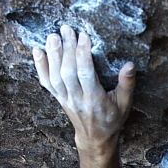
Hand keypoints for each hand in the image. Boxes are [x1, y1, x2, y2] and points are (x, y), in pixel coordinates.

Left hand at [33, 25, 135, 148]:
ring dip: (52, 55)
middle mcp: (77, 99)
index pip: (86, 74)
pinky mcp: (58, 98)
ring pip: (55, 76)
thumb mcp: (125, 103)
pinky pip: (45, 82)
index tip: (83, 36)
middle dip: (67, 49)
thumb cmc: (112, 119)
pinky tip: (37, 50)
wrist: (95, 138)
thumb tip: (129, 65)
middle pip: (68, 72)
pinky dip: (40, 66)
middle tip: (67, 29)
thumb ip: (127, 84)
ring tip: (53, 36)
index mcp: (95, 99)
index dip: (82, 55)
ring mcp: (65, 99)